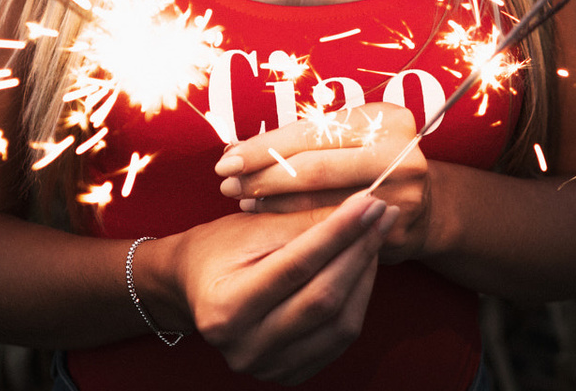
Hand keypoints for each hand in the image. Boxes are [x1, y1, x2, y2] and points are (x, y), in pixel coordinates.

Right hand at [158, 190, 399, 383]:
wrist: (193, 286)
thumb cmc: (220, 248)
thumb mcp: (253, 226)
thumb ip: (304, 221)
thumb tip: (362, 206)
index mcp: (226, 307)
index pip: (296, 266)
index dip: (339, 232)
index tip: (369, 202)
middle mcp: (245, 347)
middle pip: (322, 299)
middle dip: (359, 251)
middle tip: (383, 214)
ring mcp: (268, 367)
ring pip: (340, 325)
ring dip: (365, 277)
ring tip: (374, 238)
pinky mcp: (289, 373)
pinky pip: (338, 339)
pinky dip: (357, 301)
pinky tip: (361, 269)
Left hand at [214, 102, 431, 262]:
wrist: (423, 206)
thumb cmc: (369, 162)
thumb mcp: (349, 137)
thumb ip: (303, 139)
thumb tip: (235, 148)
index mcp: (386, 120)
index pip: (312, 132)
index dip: (266, 146)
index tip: (228, 158)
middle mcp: (400, 154)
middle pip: (315, 168)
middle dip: (263, 176)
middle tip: (227, 183)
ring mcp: (401, 195)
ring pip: (319, 202)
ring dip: (272, 201)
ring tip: (242, 198)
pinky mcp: (392, 232)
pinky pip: (330, 230)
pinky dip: (292, 224)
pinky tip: (268, 220)